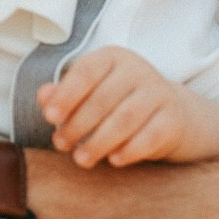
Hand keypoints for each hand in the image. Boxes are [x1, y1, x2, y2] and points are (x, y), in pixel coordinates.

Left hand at [38, 46, 218, 166]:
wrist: (172, 113)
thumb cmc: (118, 101)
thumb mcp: (90, 92)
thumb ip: (63, 94)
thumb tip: (43, 97)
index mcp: (112, 58)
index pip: (86, 72)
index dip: (66, 95)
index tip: (50, 117)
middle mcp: (137, 70)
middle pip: (102, 99)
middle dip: (77, 124)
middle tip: (61, 145)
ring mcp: (159, 92)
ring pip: (125, 119)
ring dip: (99, 141)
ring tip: (81, 159)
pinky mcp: (174, 118)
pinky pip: (151, 135)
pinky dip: (130, 150)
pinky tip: (113, 160)